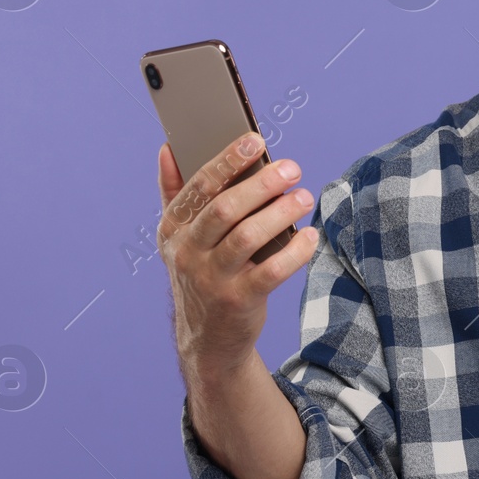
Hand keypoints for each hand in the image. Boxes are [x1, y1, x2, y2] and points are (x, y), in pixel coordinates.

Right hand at [157, 132, 318, 378]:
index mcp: (173, 228)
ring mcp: (211, 279)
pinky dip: (294, 252)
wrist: (207, 338)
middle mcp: (188, 252)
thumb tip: (168, 148)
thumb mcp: (179, 237)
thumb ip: (174, 192)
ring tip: (304, 197)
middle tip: (292, 168)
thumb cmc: (201, 273)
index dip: (227, 161)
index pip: (199, 187)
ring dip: (280, 213)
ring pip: (247, 237)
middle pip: (225, 209)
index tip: (255, 140)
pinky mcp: (238, 301)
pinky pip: (271, 272)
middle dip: (261, 184)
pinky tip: (309, 236)